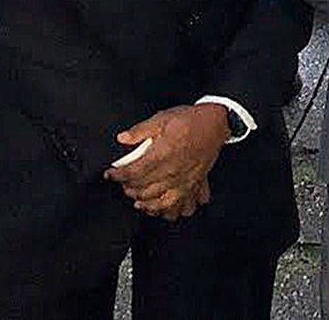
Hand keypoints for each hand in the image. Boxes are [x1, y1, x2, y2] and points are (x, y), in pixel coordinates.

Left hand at [104, 104, 229, 219]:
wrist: (217, 122)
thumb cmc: (192, 119)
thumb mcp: (163, 118)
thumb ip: (140, 130)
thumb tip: (122, 138)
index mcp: (163, 154)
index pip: (133, 172)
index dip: (117, 175)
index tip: (111, 174)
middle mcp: (172, 170)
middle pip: (142, 189)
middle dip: (128, 188)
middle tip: (123, 183)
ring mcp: (184, 179)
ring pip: (159, 201)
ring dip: (144, 202)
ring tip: (136, 198)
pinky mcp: (194, 183)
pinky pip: (179, 204)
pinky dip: (167, 209)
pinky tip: (160, 208)